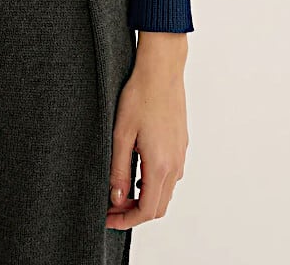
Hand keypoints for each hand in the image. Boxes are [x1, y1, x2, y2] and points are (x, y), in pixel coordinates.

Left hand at [105, 35, 188, 231]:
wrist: (162, 70)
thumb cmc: (140, 95)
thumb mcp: (121, 134)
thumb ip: (118, 169)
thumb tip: (117, 198)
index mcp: (160, 164)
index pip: (147, 210)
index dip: (126, 220)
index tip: (108, 218)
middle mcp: (175, 164)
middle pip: (159, 206)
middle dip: (134, 213)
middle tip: (111, 207)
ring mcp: (180, 154)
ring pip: (166, 192)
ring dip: (145, 198)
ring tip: (120, 190)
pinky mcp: (181, 145)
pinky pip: (170, 176)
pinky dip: (154, 184)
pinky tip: (137, 171)